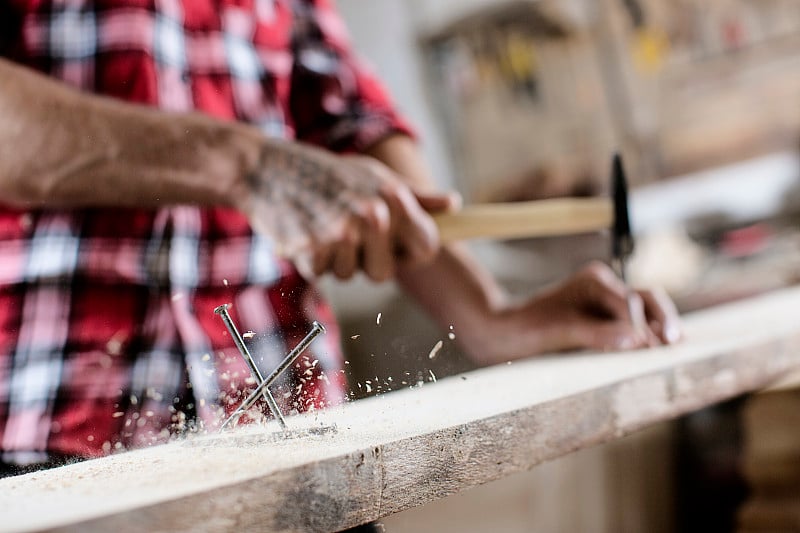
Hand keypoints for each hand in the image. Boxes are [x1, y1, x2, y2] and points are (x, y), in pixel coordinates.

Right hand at [239, 139, 457, 280]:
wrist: (266, 169)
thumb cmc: (326, 175)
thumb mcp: (374, 176)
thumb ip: (415, 198)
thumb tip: (454, 204)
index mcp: (393, 196)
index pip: (426, 246)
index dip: (410, 253)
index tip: (393, 247)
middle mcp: (373, 215)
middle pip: (384, 273)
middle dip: (365, 262)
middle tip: (345, 234)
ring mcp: (342, 233)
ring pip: (350, 276)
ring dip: (335, 261)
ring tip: (321, 227)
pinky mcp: (312, 249)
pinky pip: (321, 274)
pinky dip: (310, 260)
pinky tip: (303, 232)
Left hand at [462, 262, 681, 362]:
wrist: (507, 333)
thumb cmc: (529, 328)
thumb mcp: (561, 331)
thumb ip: (598, 334)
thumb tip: (636, 339)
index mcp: (595, 281)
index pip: (630, 301)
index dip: (643, 324)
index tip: (650, 346)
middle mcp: (605, 286)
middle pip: (647, 299)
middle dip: (663, 320)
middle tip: (674, 343)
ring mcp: (607, 302)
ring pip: (646, 311)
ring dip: (659, 328)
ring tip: (672, 347)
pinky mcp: (606, 319)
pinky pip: (634, 325)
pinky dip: (647, 335)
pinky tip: (656, 350)